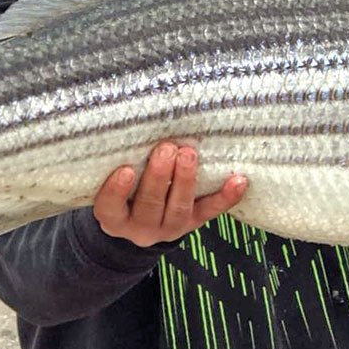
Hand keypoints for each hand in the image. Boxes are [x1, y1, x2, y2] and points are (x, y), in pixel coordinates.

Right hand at [93, 141, 247, 247]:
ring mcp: (169, 227)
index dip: (116, 191)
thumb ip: (116, 161)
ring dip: (186, 180)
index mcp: (114, 218)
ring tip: (189, 154)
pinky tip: (239, 181)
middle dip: (159, 177)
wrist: (139, 223)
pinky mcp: (193, 223)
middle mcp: (140, 227)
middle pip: (149, 205)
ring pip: (179, 209)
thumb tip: (123, 121)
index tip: (126, 170)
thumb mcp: (110, 182)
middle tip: (166, 149)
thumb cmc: (122, 190)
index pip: (109, 207)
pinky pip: (210, 211)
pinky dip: (226, 197)